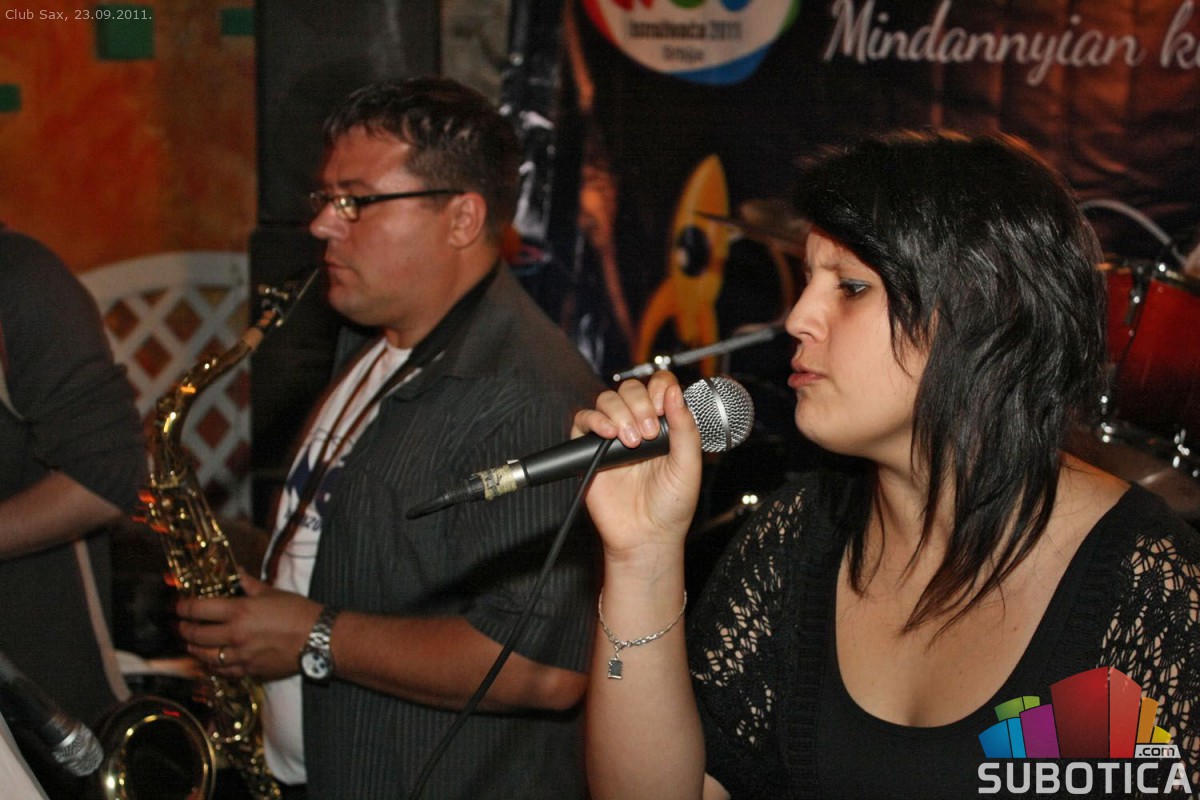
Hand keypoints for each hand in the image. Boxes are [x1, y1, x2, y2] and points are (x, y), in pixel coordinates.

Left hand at [176, 571, 321, 680]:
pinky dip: (212, 666)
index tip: (179, 606)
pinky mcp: (249, 671)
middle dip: (184, 629)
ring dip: (194, 649)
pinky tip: (210, 662)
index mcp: (239, 611)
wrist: (319, 638)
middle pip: (196, 634)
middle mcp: (234, 635)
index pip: (199, 609)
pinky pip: (222, 671)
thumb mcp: (272, 592)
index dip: (184, 607)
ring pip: (205, 656)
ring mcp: (240, 655)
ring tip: (191, 643)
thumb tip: (236, 573)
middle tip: (182, 624)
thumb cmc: (298, 611)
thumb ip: (248, 585)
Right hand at [571, 372, 702, 574]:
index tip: (662, 407)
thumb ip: (686, 428)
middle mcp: (638, 425)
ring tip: (630, 441)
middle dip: (639, 404)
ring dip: (619, 413)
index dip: (659, 388)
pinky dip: (595, 420)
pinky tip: (609, 434)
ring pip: (607, 400)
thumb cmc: (671, 505)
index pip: (659, 387)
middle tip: (647, 433)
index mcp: (665, 426)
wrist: (646, 536)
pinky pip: (584, 420)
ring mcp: (613, 436)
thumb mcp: (689, 466)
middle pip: (631, 389)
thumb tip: (675, 392)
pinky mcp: (590, 450)